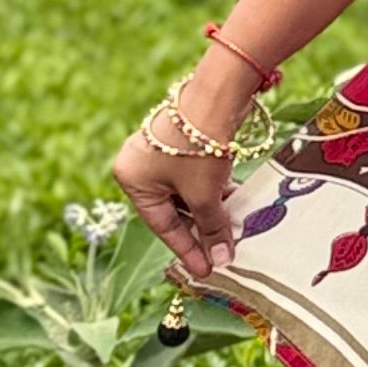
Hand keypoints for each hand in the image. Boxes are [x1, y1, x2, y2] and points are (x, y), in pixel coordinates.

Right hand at [113, 117, 239, 284]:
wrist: (217, 96)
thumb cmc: (198, 148)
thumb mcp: (204, 195)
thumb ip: (212, 229)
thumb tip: (221, 258)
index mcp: (132, 179)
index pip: (161, 225)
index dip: (186, 250)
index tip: (205, 270)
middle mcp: (141, 165)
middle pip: (174, 209)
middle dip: (201, 230)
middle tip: (221, 254)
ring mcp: (162, 151)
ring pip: (187, 191)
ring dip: (210, 210)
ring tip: (233, 232)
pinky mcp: (184, 140)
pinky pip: (196, 175)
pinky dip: (213, 190)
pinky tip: (235, 202)